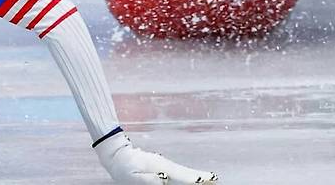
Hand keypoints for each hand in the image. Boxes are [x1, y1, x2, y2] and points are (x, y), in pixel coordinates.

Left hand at [95, 130, 217, 183]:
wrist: (119, 155)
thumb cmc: (125, 168)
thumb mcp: (133, 176)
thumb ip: (149, 180)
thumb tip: (164, 180)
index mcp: (162, 169)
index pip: (182, 176)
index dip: (196, 179)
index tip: (210, 179)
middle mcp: (167, 167)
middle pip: (187, 174)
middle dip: (201, 178)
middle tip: (215, 180)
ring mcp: (166, 167)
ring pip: (185, 174)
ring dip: (197, 177)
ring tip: (211, 179)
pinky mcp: (164, 169)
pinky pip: (180, 174)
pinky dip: (189, 177)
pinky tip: (195, 179)